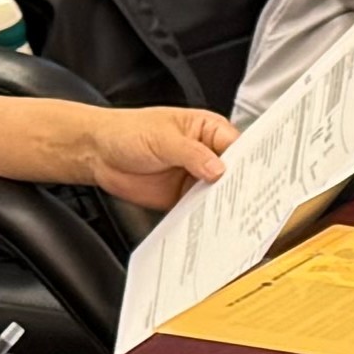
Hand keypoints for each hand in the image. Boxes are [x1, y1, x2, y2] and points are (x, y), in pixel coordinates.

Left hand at [84, 105, 234, 210]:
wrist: (98, 153)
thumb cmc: (128, 132)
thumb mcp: (163, 139)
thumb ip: (192, 154)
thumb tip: (219, 168)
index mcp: (208, 130)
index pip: (238, 146)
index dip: (248, 162)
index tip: (255, 178)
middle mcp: (206, 153)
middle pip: (233, 173)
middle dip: (238, 187)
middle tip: (246, 201)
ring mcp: (195, 177)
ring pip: (218, 194)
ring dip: (222, 205)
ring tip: (230, 217)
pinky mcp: (182, 197)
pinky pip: (200, 210)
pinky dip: (204, 218)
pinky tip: (209, 224)